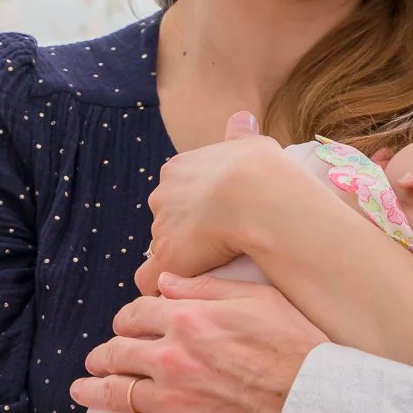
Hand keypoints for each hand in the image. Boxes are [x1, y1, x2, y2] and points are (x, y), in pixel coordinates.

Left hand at [70, 274, 325, 412]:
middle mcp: (171, 357)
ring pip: (115, 394)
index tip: (127, 326)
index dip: (127, 319)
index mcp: (188, 319)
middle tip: (99, 359)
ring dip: (92, 391)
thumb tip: (165, 282)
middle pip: (119, 352)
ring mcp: (171, 401)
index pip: (138, 313)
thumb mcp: (258, 298)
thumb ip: (206, 287)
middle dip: (105, 354)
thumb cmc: (296, 347)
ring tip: (81, 390)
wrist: (315, 405)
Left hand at [135, 120, 287, 294]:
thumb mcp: (251, 142)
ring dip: (181, 259)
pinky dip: (160, 288)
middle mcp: (162, 196)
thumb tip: (242, 118)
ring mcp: (161, 229)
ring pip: (164, 248)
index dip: (198, 206)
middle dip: (186, 232)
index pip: (180, 191)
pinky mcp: (166, 259)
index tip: (218, 217)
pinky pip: (151, 279)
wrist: (256, 196)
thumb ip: (241, 135)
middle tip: (216, 244)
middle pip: (168, 219)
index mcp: (179, 169)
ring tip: (211, 269)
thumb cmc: (261, 171)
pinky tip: (178, 294)